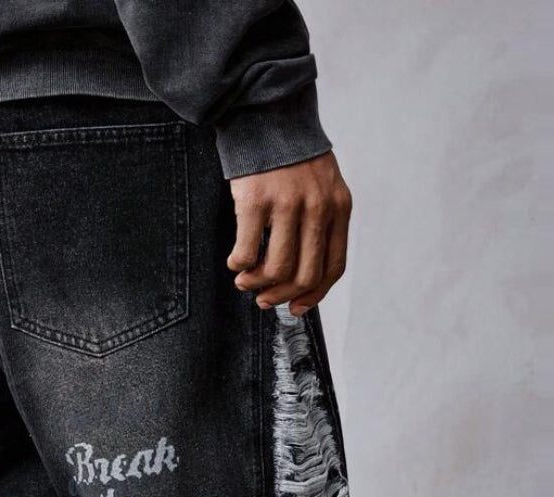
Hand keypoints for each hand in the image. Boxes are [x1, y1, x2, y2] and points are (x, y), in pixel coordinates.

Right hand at [227, 152, 351, 315]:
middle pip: (305, 274)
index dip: (314, 295)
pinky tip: (235, 261)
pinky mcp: (255, 200)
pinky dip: (239, 265)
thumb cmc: (289, 157)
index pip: (333, 266)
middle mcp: (317, 207)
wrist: (266, 114)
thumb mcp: (319, 186)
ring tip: (245, 280)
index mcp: (338, 206)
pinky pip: (246, 252)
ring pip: (277, 268)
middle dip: (281, 295)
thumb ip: (317, 223)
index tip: (296, 306)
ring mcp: (287, 204)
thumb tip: (298, 275)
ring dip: (257, 283)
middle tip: (263, 299)